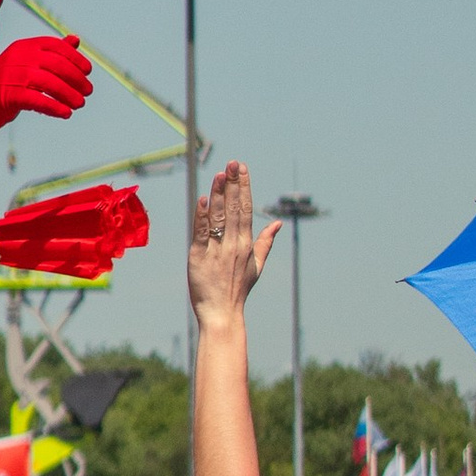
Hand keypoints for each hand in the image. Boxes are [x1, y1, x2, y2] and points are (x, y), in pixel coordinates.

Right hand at [0, 34, 91, 136]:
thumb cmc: (3, 80)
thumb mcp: (26, 61)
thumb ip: (51, 51)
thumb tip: (76, 40)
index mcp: (25, 46)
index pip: (56, 46)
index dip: (75, 58)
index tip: (87, 71)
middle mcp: (19, 57)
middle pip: (56, 65)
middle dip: (76, 79)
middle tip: (87, 91)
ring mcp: (12, 76)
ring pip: (49, 83)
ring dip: (69, 94)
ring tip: (79, 104)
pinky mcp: (8, 96)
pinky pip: (37, 100)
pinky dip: (54, 107)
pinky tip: (65, 113)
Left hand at [188, 162, 276, 326]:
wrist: (222, 312)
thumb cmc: (238, 289)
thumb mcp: (256, 265)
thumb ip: (266, 242)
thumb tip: (277, 224)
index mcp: (246, 244)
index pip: (246, 209)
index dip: (244, 188)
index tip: (242, 169)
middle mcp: (233, 244)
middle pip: (233, 208)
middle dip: (233, 184)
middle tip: (232, 162)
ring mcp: (216, 250)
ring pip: (218, 217)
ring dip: (218, 194)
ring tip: (219, 174)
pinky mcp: (198, 257)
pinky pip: (201, 233)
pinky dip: (202, 216)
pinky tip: (203, 199)